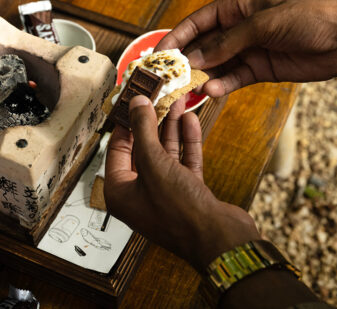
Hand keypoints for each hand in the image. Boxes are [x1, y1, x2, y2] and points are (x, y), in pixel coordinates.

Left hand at [105, 95, 259, 270]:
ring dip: (171, 127)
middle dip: (152, 121)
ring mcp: (165, 193)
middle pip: (143, 149)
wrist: (219, 239)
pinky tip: (190, 120)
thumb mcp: (154, 163)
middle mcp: (140, 193)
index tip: (132, 100)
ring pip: (165, 153)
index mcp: (121, 192)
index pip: (117, 149)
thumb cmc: (179, 210)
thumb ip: (143, 130)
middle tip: (157, 97)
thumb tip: (136, 103)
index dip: (125, 123)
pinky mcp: (188, 193)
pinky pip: (184, 161)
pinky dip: (187, 141)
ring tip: (176, 101)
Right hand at [155, 0, 336, 96]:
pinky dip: (222, 86)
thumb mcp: (262, 25)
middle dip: (185, 62)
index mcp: (234, 7)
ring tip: (188, 90)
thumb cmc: (307, 18)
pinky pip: (233, 79)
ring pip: (215, 66)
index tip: (158, 54)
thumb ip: (226, 43)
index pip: (196, 23)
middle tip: (168, 79)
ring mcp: (246, 50)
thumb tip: (194, 60)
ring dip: (202, 77)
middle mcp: (236, 28)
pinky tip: (212, 92)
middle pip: (202, 46)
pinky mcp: (258, 70)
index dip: (175, 38)